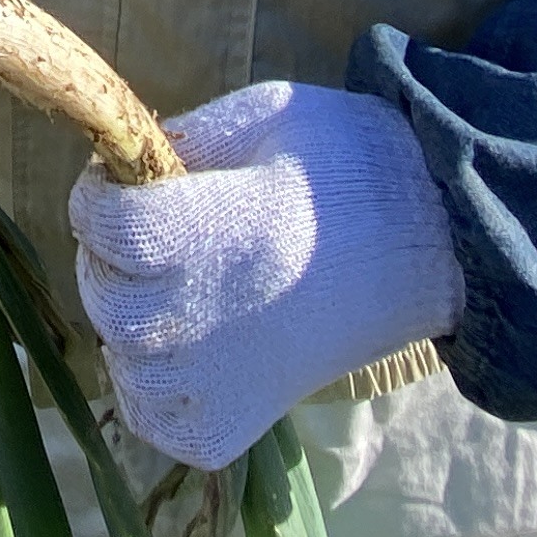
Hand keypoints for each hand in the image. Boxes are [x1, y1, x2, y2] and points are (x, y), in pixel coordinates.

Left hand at [67, 82, 464, 470]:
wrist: (438, 240)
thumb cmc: (351, 165)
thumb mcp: (267, 114)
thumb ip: (187, 138)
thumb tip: (125, 162)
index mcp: (205, 230)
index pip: (98, 222)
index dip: (101, 194)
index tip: (127, 182)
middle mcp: (200, 314)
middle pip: (104, 295)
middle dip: (114, 258)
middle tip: (155, 237)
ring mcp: (217, 379)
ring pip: (122, 361)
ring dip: (131, 324)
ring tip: (174, 292)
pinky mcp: (238, 422)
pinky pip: (158, 421)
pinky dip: (153, 393)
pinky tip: (182, 353)